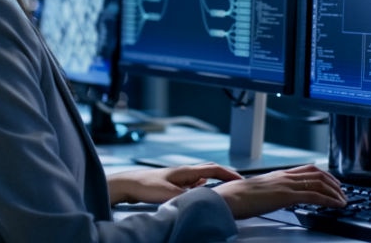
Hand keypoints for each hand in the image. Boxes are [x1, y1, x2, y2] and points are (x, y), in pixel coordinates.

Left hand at [107, 162, 242, 204]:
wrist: (129, 184)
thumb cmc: (146, 186)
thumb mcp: (168, 194)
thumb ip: (186, 197)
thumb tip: (203, 201)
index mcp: (186, 171)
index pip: (213, 169)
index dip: (229, 174)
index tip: (241, 180)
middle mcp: (184, 172)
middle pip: (210, 170)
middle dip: (224, 175)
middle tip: (237, 183)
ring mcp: (179, 177)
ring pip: (202, 177)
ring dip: (214, 181)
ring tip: (225, 188)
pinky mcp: (172, 183)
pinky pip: (193, 183)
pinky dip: (202, 186)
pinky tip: (202, 190)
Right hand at [213, 164, 346, 218]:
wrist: (229, 198)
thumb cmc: (237, 196)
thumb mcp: (256, 191)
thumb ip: (268, 191)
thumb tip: (272, 197)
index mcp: (277, 174)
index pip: (306, 169)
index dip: (323, 174)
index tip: (331, 182)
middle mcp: (284, 176)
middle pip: (316, 173)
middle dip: (333, 182)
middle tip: (342, 191)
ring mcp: (286, 184)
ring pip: (319, 182)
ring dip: (335, 191)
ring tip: (343, 200)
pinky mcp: (287, 195)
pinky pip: (315, 195)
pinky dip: (330, 199)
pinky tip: (336, 205)